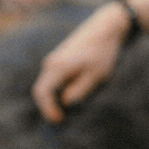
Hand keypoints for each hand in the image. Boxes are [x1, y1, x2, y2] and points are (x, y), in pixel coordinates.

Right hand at [32, 1, 132, 122]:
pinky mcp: (61, 59)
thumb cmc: (103, 52)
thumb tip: (65, 103)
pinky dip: (59, 90)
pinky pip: (54, 79)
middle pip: (42, 90)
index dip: (47, 110)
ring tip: (70, 110)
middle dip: (50, 106)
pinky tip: (72, 97)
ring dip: (55, 98)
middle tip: (63, 120)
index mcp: (58, 67)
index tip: (60, 120)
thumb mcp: (96, 76)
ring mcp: (55, 59)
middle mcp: (51, 62)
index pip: (42, 93)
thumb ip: (79, 91)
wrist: (106, 27)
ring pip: (49, 84)